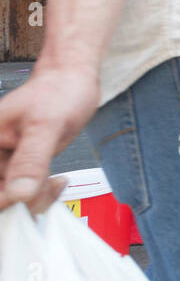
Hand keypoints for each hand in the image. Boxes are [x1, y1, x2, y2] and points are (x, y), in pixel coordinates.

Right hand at [0, 64, 100, 213]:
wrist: (72, 80)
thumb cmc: (58, 93)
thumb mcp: (46, 125)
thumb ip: (31, 159)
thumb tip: (18, 194)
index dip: (7, 200)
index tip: (32, 193)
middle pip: (0, 199)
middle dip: (25, 201)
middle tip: (51, 185)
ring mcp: (4, 163)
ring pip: (13, 200)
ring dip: (36, 199)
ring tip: (57, 182)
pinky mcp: (19, 168)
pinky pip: (24, 193)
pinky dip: (41, 193)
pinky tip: (58, 181)